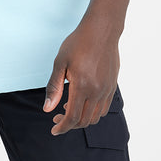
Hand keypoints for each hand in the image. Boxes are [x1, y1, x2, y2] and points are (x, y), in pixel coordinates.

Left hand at [42, 15, 119, 135]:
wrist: (102, 30)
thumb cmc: (78, 43)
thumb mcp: (60, 62)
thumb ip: (54, 87)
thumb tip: (47, 109)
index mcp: (82, 86)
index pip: (72, 117)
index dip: (62, 127)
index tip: (53, 130)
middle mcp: (97, 91)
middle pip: (84, 121)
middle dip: (69, 125)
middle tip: (57, 119)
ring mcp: (107, 89)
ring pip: (95, 117)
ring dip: (81, 120)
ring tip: (68, 109)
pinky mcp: (112, 86)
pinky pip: (104, 108)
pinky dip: (92, 112)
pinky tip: (82, 103)